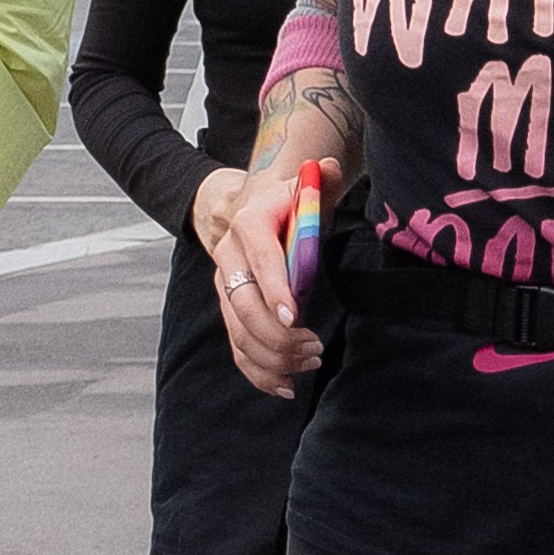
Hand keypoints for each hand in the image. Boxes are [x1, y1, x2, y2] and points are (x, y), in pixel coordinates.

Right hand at [201, 163, 320, 397]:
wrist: (251, 210)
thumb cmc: (287, 203)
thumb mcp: (303, 187)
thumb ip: (319, 180)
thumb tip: (327, 168)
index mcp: (248, 224)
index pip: (261, 261)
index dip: (275, 289)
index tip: (295, 315)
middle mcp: (229, 258)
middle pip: (245, 306)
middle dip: (279, 334)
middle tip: (315, 347)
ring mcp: (226, 288)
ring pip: (239, 333)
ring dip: (274, 356)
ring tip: (310, 362)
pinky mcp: (229, 312)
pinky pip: (237, 350)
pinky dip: (258, 373)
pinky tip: (286, 385)